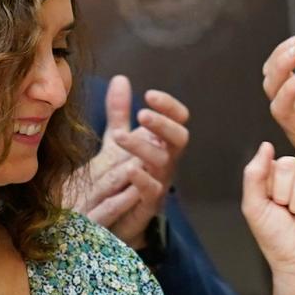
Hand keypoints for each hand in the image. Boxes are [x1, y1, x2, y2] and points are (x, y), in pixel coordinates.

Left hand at [64, 75, 189, 247]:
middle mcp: (166, 161)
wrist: (116, 216)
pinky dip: (142, 180)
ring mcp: (160, 182)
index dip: (169, 106)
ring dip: (143, 147)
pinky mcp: (148, 204)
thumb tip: (120, 78)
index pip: (178, 120)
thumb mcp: (119, 139)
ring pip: (163, 162)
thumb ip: (120, 112)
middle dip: (163, 124)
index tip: (149, 95)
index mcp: (163, 142)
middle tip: (142, 114)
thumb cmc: (123, 175)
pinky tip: (129, 169)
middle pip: (179, 138)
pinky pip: (152, 191)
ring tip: (119, 136)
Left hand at [240, 142, 294, 285]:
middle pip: (289, 165)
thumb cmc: (277, 239)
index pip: (273, 164)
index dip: (270, 190)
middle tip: (290, 214)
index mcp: (281, 180)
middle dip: (284, 195)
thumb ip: (254, 174)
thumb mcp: (254, 206)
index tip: (274, 208)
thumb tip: (266, 145)